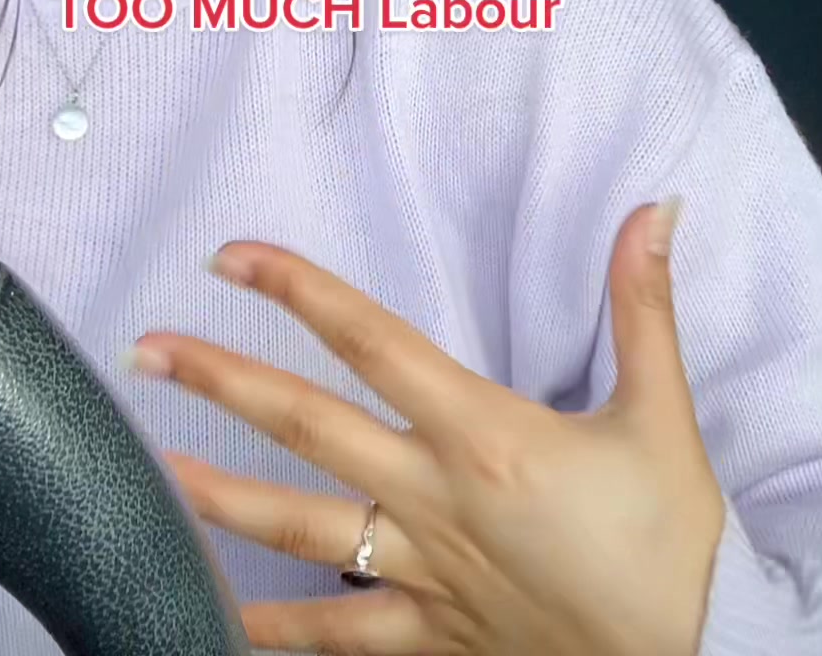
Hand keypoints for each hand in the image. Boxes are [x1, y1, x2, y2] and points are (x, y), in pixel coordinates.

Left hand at [129, 201, 724, 655]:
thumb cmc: (671, 544)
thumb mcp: (663, 416)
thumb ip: (644, 307)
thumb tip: (655, 208)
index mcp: (482, 436)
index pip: (369, 342)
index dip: (298, 291)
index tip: (233, 256)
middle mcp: (433, 500)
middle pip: (306, 428)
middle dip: (222, 384)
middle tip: (149, 349)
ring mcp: (422, 574)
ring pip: (300, 531)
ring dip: (221, 499)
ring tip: (156, 470)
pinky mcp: (431, 636)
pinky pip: (337, 636)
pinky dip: (274, 631)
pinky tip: (215, 620)